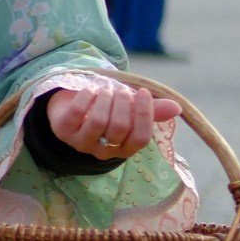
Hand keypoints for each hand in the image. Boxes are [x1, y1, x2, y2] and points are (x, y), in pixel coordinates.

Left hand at [43, 84, 178, 161]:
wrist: (72, 106)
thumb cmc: (109, 109)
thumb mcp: (131, 110)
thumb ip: (153, 110)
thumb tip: (176, 108)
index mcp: (124, 149)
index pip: (141, 138)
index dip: (145, 114)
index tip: (143, 93)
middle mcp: (104, 151)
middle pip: (120, 128)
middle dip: (123, 103)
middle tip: (121, 91)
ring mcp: (81, 143)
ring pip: (99, 121)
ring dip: (106, 99)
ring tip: (106, 89)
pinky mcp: (63, 131)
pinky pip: (77, 113)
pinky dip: (86, 97)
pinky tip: (91, 90)